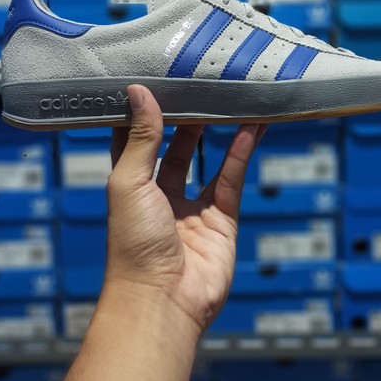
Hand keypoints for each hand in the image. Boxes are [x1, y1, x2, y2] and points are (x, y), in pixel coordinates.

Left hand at [104, 85, 265, 336]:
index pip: (132, 141)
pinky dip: (242, 152)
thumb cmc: (133, 244)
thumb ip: (140, 138)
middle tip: (196, 85)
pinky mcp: (221, 221)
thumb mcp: (130, 182)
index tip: (150, 80)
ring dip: (218, 131)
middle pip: (172, 148)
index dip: (140, 114)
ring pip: (207, 161)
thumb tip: (138, 91)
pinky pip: (232, 180)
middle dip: (183, 119)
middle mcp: (159, 196)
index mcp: (129, 187)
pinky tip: (251, 126)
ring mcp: (191, 209)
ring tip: (229, 98)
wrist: (163, 300)